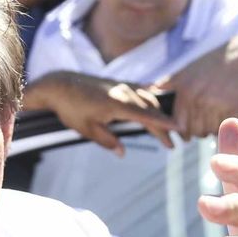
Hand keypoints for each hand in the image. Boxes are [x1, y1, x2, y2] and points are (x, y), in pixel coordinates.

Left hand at [26, 71, 175, 153]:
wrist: (59, 85)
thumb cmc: (71, 109)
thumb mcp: (87, 129)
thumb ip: (107, 141)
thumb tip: (122, 153)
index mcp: (118, 103)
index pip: (147, 115)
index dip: (163, 124)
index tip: (178, 130)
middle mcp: (124, 91)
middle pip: (151, 109)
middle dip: (164, 125)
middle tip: (173, 143)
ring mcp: (122, 85)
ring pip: (147, 98)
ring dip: (158, 113)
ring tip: (166, 129)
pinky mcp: (118, 83)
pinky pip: (140, 91)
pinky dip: (150, 101)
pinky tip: (155, 107)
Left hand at [156, 35, 237, 140]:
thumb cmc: (209, 64)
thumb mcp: (185, 70)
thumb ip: (166, 82)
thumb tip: (143, 87)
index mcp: (186, 92)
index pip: (179, 123)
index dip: (182, 132)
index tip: (185, 136)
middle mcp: (200, 99)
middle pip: (194, 130)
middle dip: (196, 133)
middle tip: (199, 132)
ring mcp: (217, 104)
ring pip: (209, 130)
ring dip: (209, 131)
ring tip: (210, 125)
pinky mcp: (234, 107)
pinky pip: (225, 125)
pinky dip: (223, 126)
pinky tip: (223, 119)